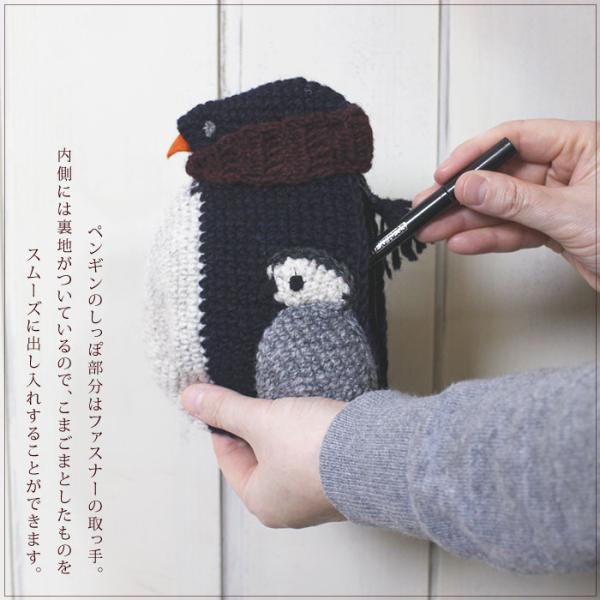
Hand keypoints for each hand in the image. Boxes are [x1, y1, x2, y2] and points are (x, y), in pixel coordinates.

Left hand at [181, 383, 346, 527]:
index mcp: (262, 501)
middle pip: (259, 457)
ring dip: (285, 430)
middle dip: (257, 427)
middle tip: (259, 401)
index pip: (229, 457)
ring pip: (288, 455)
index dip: (224, 424)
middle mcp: (289, 506)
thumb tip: (190, 397)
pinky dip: (310, 436)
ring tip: (288, 407)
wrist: (376, 453)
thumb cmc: (315, 450)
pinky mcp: (342, 478)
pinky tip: (314, 418)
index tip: (224, 399)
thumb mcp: (261, 421)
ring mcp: (319, 494)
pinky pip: (315, 455)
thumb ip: (225, 408)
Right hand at [414, 119, 598, 289]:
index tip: (446, 175)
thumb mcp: (571, 213)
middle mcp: (568, 169)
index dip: (474, 156)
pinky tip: (464, 242)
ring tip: (436, 230)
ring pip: (502, 207)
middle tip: (430, 207)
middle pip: (501, 177)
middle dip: (463, 196)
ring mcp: (559, 201)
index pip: (514, 139)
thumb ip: (515, 200)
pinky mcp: (555, 229)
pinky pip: (514, 230)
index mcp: (581, 145)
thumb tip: (472, 185)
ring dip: (467, 221)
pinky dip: (489, 238)